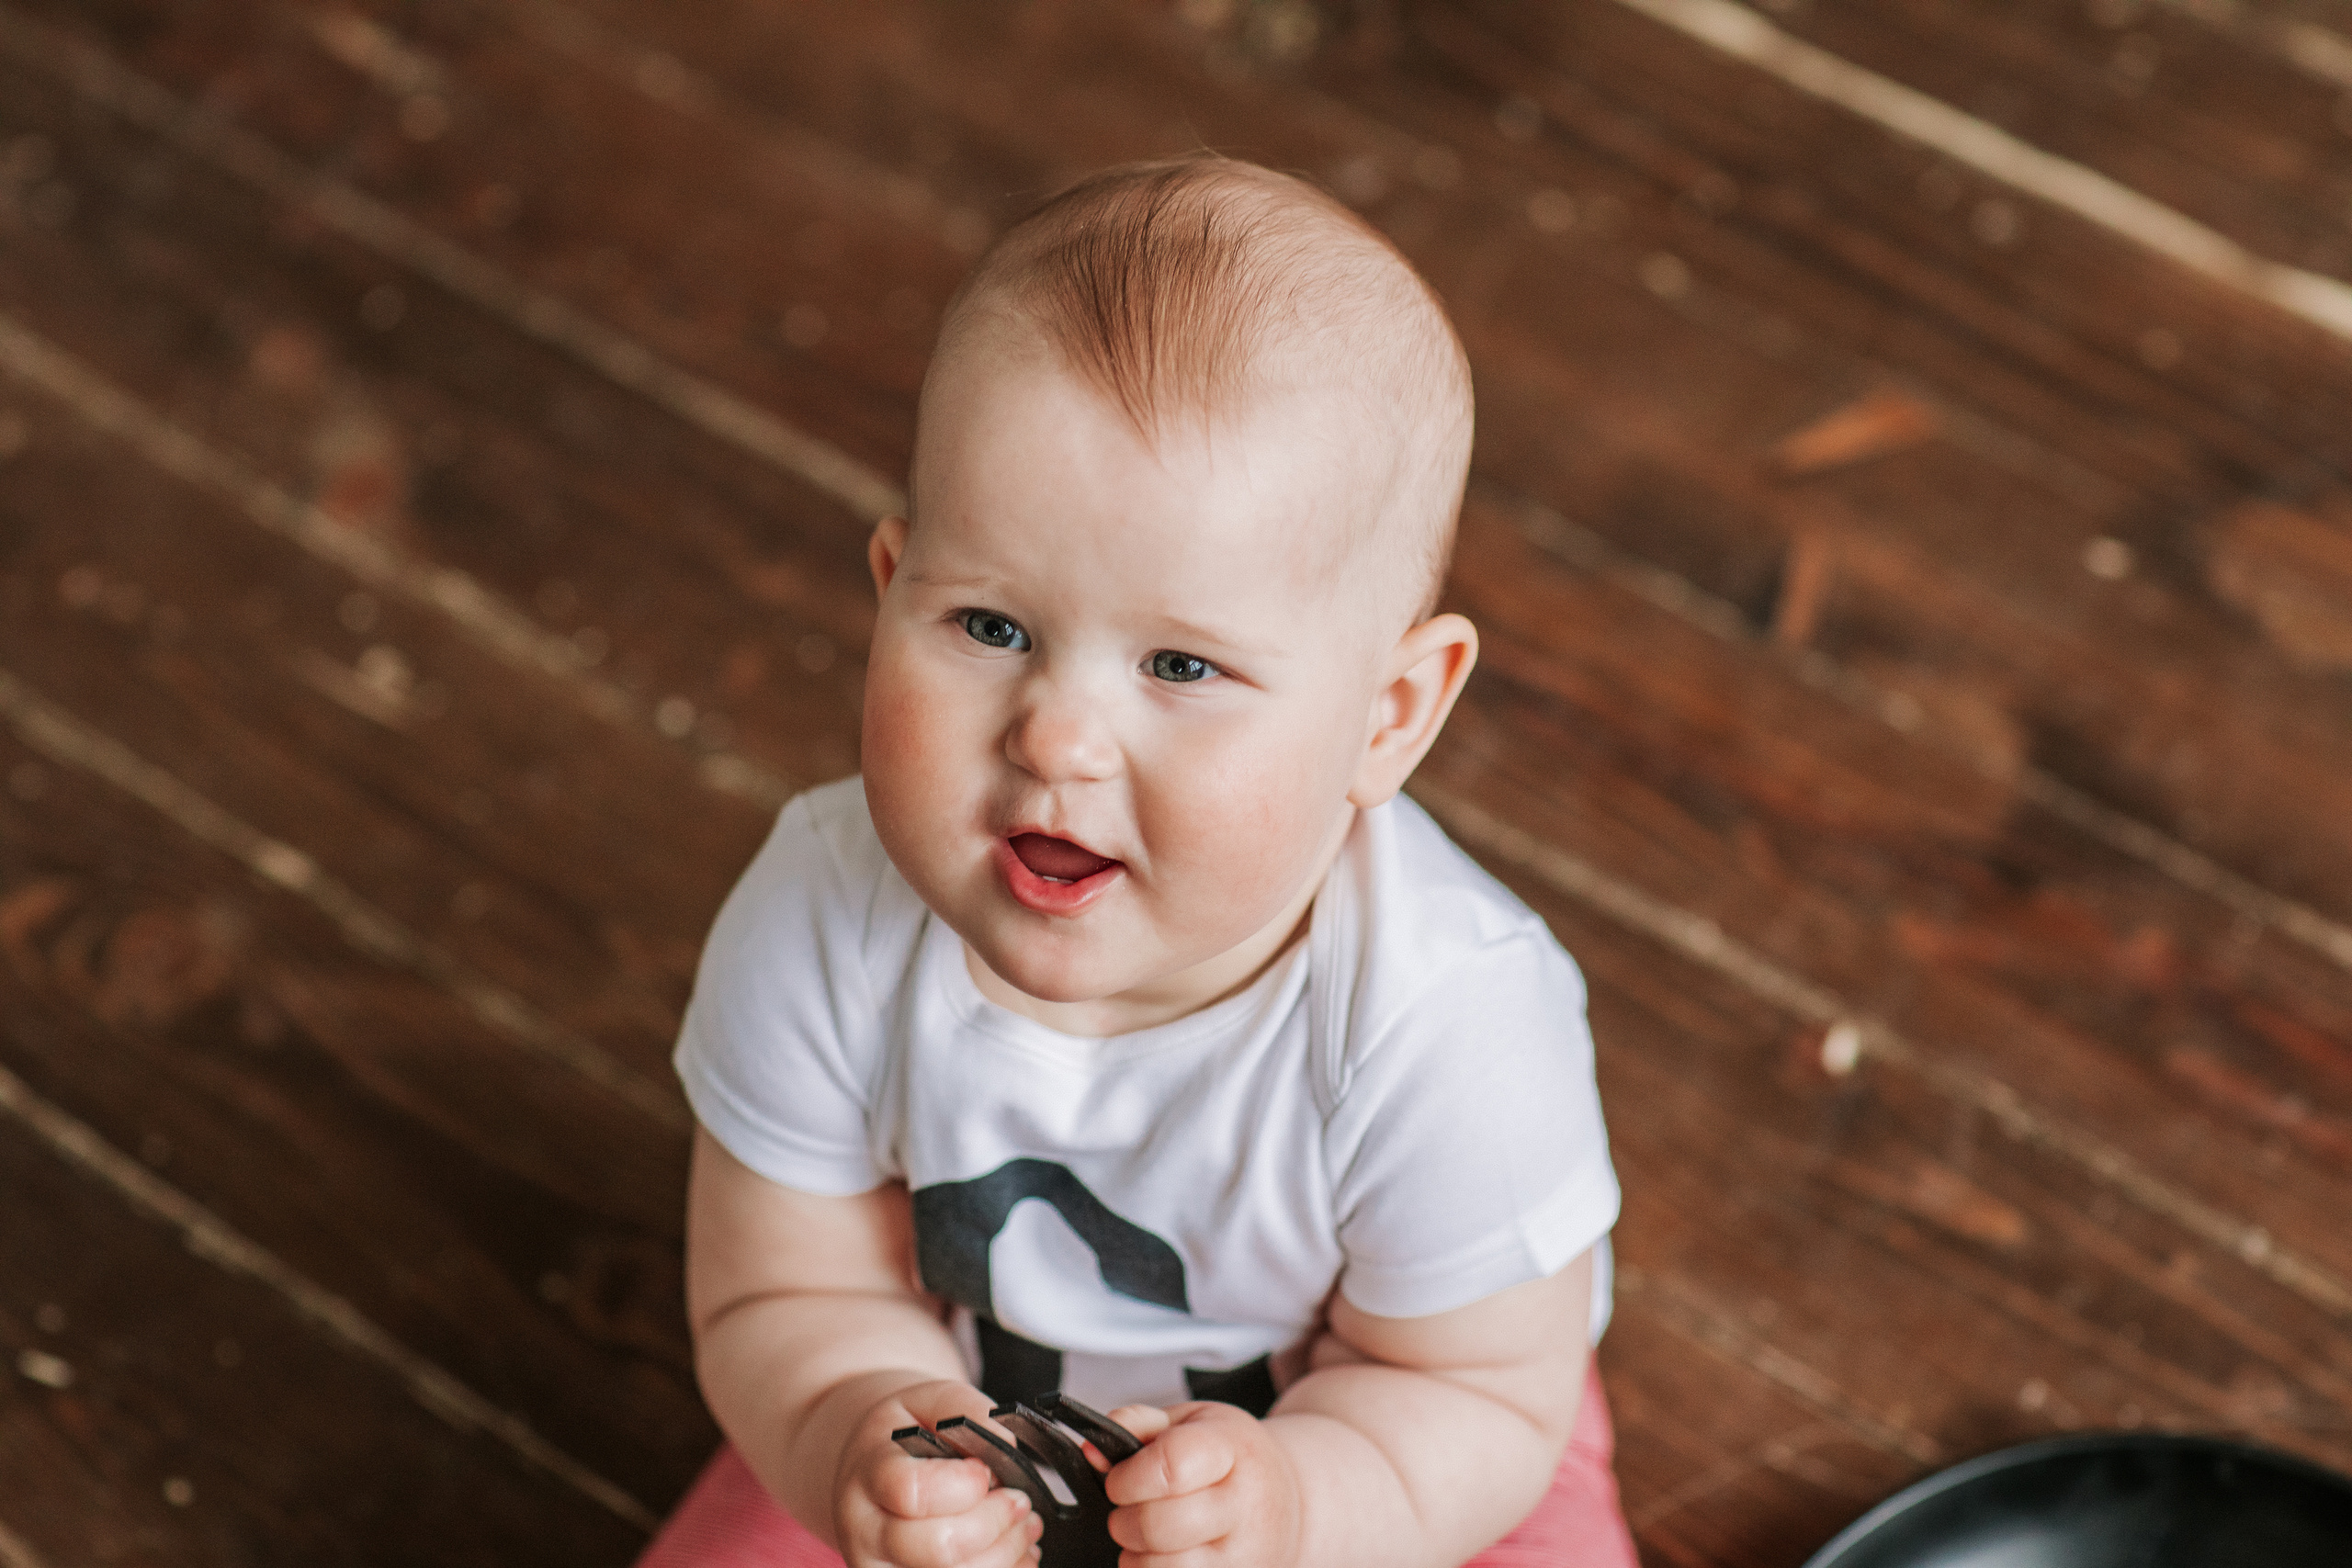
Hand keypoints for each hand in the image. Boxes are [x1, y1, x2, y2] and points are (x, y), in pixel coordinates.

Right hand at [834, 1379, 1043, 1567]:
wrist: (870, 1469)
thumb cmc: (901, 1436)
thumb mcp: (927, 1401)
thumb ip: (967, 1411)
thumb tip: (1004, 1444)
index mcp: (868, 1474)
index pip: (912, 1491)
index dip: (963, 1485)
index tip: (985, 1471)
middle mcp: (865, 1530)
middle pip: (938, 1546)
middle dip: (995, 1522)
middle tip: (1019, 1502)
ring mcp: (879, 1567)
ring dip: (1005, 1554)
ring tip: (1023, 1527)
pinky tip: (1012, 1554)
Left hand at [1100, 1402, 1302, 1567]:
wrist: (1292, 1500)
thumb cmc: (1235, 1458)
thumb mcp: (1194, 1421)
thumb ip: (1140, 1425)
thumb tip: (1093, 1451)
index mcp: (1234, 1450)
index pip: (1171, 1465)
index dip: (1128, 1477)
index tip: (1119, 1481)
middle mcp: (1247, 1505)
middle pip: (1161, 1525)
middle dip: (1124, 1521)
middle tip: (1125, 1512)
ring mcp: (1246, 1555)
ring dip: (1137, 1558)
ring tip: (1144, 1540)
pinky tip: (1164, 1557)